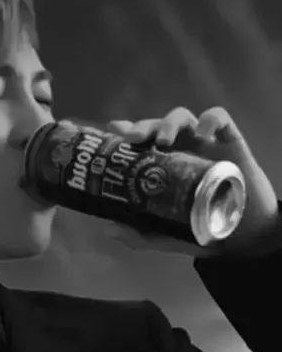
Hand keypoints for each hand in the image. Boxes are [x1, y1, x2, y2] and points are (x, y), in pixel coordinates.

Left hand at [106, 107, 279, 257]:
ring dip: (169, 122)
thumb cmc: (200, 225)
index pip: (138, 140)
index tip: (113, 131)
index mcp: (159, 163)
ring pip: (181, 117)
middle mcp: (177, 147)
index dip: (124, 131)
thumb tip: (108, 229)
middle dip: (142, 127)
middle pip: (155, 125)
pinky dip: (209, 120)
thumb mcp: (166, 234)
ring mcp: (202, 141)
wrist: (244, 232)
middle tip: (132, 138)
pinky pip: (218, 117)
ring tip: (163, 139)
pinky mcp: (228, 139)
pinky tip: (203, 134)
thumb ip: (140, 234)